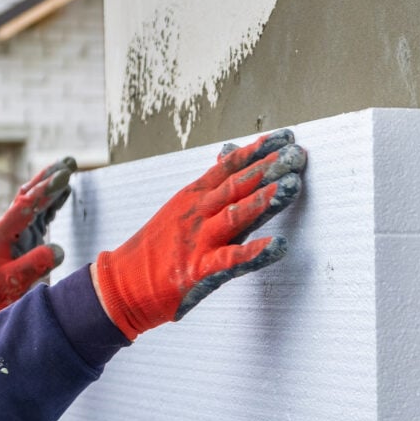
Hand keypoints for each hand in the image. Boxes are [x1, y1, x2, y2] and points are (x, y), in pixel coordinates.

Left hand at [0, 157, 75, 323]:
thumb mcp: (13, 283)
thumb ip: (35, 265)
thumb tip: (58, 249)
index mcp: (3, 233)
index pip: (27, 205)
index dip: (47, 190)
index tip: (66, 176)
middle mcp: (8, 227)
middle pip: (29, 194)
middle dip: (49, 176)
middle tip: (70, 161)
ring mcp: (16, 232)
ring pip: (34, 201)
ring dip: (52, 185)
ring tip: (69, 169)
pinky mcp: (24, 239)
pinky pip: (40, 215)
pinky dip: (53, 202)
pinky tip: (64, 194)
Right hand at [93, 129, 305, 339]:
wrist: (122, 284)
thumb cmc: (158, 249)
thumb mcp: (181, 208)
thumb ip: (210, 186)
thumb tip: (229, 154)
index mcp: (194, 197)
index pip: (229, 166)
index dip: (258, 150)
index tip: (285, 137)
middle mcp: (197, 213)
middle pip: (237, 185)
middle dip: (269, 168)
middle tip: (297, 155)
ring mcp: (198, 241)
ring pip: (235, 215)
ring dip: (264, 200)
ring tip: (291, 186)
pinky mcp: (199, 270)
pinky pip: (231, 259)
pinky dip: (255, 252)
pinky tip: (278, 246)